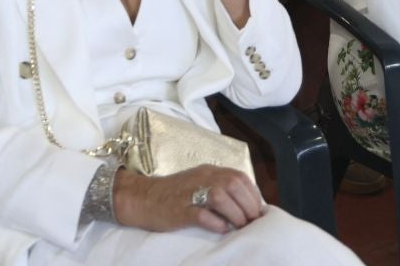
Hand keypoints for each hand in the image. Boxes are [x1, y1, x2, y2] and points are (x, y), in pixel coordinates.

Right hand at [114, 165, 264, 234]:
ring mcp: (190, 193)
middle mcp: (201, 178)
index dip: (253, 194)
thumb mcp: (198, 183)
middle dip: (248, 205)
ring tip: (239, 226)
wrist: (142, 197)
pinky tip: (221, 228)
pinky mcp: (180, 210)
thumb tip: (244, 204)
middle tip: (251, 221)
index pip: (239, 176)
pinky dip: (216, 223)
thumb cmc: (172, 194)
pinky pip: (203, 214)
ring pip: (221, 197)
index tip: (257, 210)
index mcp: (208, 171)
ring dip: (236, 214)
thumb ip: (218, 188)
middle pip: (233, 184)